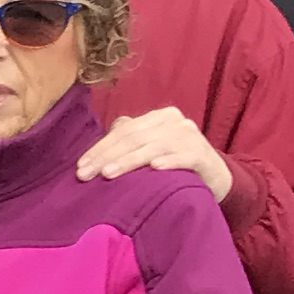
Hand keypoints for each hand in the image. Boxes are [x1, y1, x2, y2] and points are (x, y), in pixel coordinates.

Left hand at [76, 106, 232, 205]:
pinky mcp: (202, 155)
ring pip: (154, 147)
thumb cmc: (173, 162)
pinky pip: (184, 157)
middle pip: (134, 138)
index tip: (80, 166)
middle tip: (85, 175)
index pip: (124, 131)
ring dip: (130, 161)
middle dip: (107, 156)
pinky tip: (155, 169)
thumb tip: (99, 145)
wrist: (214, 175)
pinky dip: (169, 162)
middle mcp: (175, 123)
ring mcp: (190, 137)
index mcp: (159, 118)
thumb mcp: (151, 147)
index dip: (100, 148)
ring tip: (108, 174)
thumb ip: (130, 140)